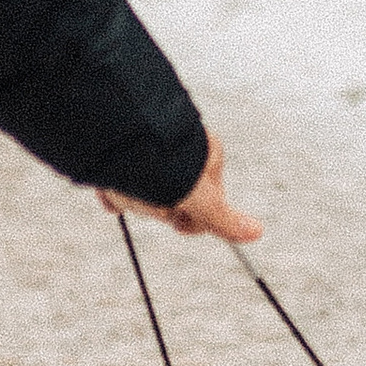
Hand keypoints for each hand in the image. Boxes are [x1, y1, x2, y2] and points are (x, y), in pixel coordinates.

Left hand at [98, 130, 261, 243]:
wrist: (124, 132)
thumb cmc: (166, 168)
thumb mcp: (198, 200)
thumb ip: (222, 219)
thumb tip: (257, 233)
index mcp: (209, 155)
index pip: (206, 204)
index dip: (189, 219)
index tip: (177, 224)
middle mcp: (184, 148)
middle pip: (172, 197)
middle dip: (155, 206)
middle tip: (146, 199)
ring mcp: (154, 146)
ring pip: (145, 188)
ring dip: (132, 196)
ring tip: (123, 187)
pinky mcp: (125, 145)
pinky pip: (121, 174)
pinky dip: (113, 187)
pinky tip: (108, 190)